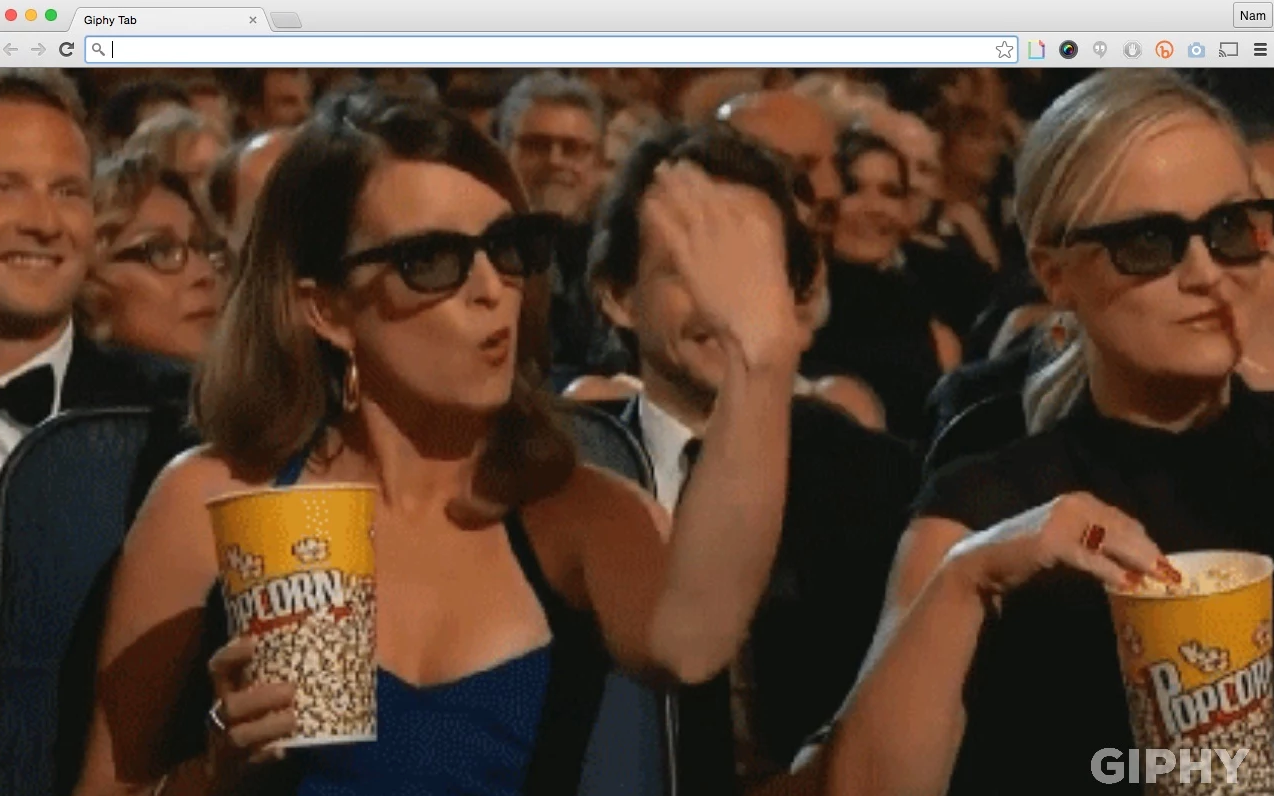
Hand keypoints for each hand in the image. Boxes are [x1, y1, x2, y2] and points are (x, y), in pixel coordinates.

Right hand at [204, 636, 296, 790]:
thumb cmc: (270, 703)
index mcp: (227, 688)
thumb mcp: (269, 680)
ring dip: (267, 727)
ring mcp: (229, 740)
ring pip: (237, 736)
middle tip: (290, 691)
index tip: (253, 643)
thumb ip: (286, 660)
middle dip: (259, 698)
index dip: (231, 655)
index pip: (219, 667)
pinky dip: (266, 753)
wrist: (249, 750)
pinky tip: (283, 748)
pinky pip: (250, 761)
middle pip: (229, 705)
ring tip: (294, 719)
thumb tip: (336, 631)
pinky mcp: (242, 763)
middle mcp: (223, 713)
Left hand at [642, 160, 802, 368]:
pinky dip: (659, 215)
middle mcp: (732, 224)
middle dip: (688, 178)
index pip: (730, 196)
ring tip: (659, 171)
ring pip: (686, 206)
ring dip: (671, 187)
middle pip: (705, 194)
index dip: (711, 184)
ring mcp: (709, 240)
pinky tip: (649, 203)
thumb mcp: (770, 263)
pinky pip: (671, 231)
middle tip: (674, 162)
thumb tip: (745, 234)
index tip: (699, 173)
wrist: (758, 325)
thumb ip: (754, 244)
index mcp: (757, 223)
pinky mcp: (690, 259)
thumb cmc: (771, 304)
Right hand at [946, 492, 1176, 597]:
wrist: (982, 563)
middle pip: (1124, 528)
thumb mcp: (1067, 547)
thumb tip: (1134, 567)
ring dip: (1137, 560)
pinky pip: (1090, 558)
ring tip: (1156, 579)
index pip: (1123, 521)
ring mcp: (1063, 520)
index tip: (1164, 563)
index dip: (1146, 541)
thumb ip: (1096, 548)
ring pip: (1112, 540)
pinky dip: (1111, 571)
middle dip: (1149, 551)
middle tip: (1170, 574)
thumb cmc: (1024, 557)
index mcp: (1078, 502)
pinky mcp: (1053, 542)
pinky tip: (1126, 583)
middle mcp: (1073, 505)